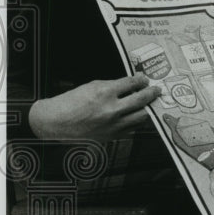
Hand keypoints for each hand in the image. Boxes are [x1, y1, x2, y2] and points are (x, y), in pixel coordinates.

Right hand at [28, 74, 160, 141]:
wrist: (57, 122)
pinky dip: (137, 121)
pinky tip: (138, 116)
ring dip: (148, 109)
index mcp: (105, 93)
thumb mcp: (92, 87)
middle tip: (156, 90)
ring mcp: (114, 124)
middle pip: (141, 100)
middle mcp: (112, 109)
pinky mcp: (113, 135)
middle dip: (151, 94)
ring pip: (141, 117)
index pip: (131, 84)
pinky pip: (132, 128)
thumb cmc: (71, 103)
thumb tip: (130, 86)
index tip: (144, 79)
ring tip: (151, 104)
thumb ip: (112, 86)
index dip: (140, 80)